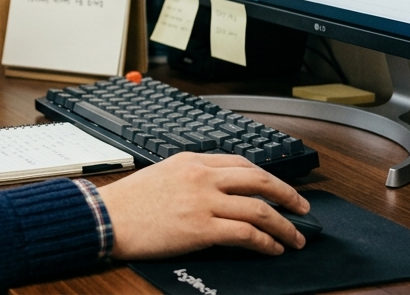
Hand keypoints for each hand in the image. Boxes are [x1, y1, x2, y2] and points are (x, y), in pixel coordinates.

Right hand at [94, 152, 308, 259]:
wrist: (107, 218)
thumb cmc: (128, 202)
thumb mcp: (162, 174)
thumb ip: (191, 177)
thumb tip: (218, 192)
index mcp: (191, 159)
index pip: (240, 162)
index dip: (266, 177)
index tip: (278, 188)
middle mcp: (201, 176)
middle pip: (258, 179)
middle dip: (287, 194)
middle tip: (302, 208)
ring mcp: (203, 201)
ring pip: (259, 208)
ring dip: (284, 225)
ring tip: (295, 238)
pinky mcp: (202, 228)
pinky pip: (246, 234)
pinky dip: (266, 242)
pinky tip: (273, 249)